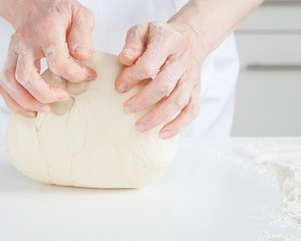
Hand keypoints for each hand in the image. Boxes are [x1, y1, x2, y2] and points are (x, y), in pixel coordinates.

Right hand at [0, 0, 95, 116]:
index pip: (58, 60)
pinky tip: (30, 109)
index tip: (88, 76)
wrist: (35, 6)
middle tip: (63, 98)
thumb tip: (81, 57)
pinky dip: (14, 102)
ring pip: (10, 82)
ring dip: (26, 101)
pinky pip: (3, 85)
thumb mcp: (79, 15)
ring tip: (45, 109)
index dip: (75, 74)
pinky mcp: (8, 61)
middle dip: (45, 94)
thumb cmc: (60, 14)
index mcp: (45, 30)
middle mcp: (24, 42)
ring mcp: (13, 52)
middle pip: (26, 75)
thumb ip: (83, 34)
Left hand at [116, 21, 203, 138]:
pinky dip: (179, 125)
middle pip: (165, 85)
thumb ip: (132, 43)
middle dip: (143, 100)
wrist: (190, 38)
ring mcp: (192, 78)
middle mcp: (183, 61)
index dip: (133, 76)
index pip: (150, 63)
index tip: (119, 86)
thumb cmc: (159, 37)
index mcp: (168, 42)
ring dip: (158, 117)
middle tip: (126, 109)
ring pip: (178, 101)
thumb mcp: (143, 30)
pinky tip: (163, 134)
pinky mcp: (196, 91)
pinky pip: (191, 111)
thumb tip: (125, 60)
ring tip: (139, 127)